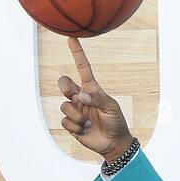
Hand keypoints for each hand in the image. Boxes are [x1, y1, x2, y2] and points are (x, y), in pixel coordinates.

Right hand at [57, 37, 133, 161]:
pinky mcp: (71, 124)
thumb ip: (97, 99)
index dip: (77, 53)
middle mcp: (81, 97)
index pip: (82, 67)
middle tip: (75, 96)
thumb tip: (80, 96)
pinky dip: (75, 127)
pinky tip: (84, 130)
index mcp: (91, 89)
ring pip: (64, 106)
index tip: (71, 38)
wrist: (114, 143)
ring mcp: (75, 110)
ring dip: (77, 116)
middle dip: (65, 87)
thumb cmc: (115, 122)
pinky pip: (65, 121)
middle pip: (64, 83)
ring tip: (88, 123)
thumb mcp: (111, 107)